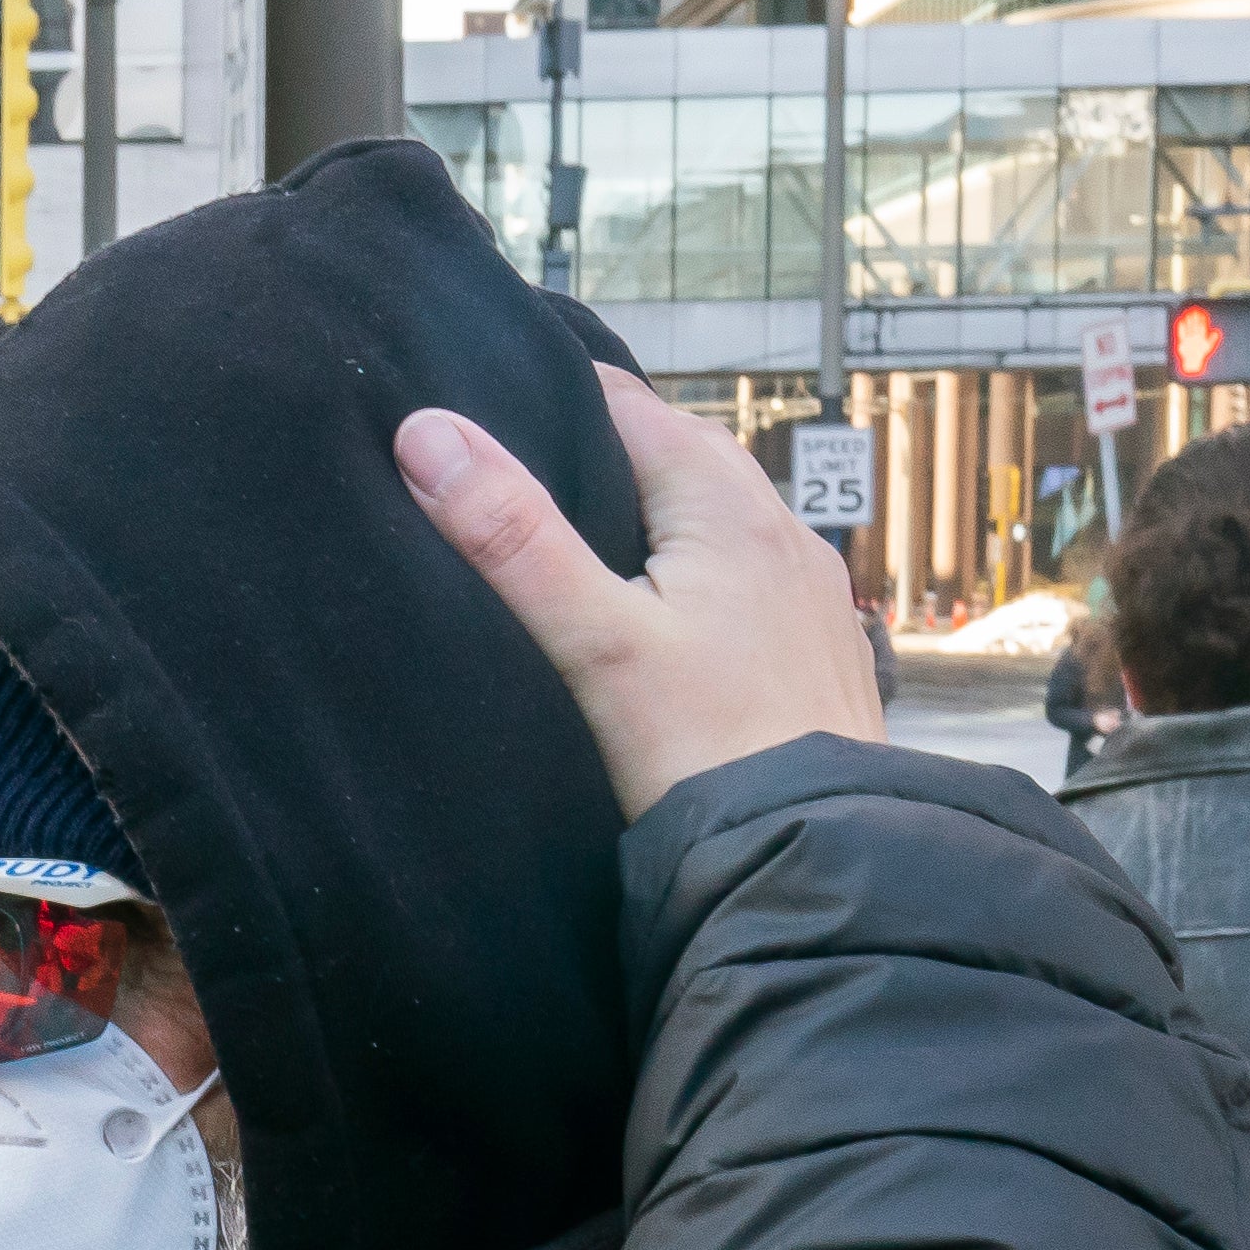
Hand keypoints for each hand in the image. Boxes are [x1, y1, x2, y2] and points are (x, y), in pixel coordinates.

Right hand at [391, 368, 887, 812]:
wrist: (817, 854)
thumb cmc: (707, 753)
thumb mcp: (593, 641)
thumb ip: (512, 537)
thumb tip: (429, 432)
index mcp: (725, 503)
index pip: (627, 404)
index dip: (557, 394)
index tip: (495, 394)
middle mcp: (782, 529)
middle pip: (682, 452)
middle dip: (610, 447)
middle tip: (532, 458)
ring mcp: (811, 588)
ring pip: (725, 513)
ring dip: (664, 508)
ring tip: (597, 533)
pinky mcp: (821, 644)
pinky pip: (755, 574)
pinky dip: (706, 568)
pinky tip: (678, 613)